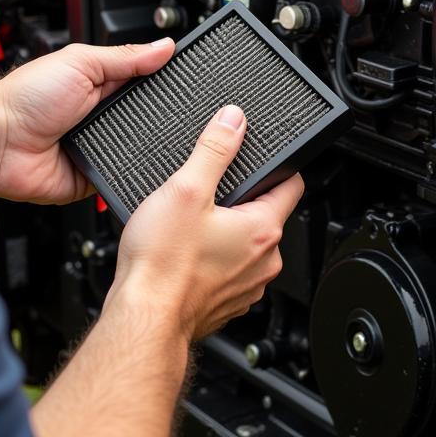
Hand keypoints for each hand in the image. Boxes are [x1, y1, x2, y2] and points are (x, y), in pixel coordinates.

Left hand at [0, 39, 174, 204]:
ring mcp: (96, 146)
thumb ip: (125, 57)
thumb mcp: (80, 63)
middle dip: (153, 115)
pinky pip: (120, 175)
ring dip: (139, 142)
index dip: (160, 80)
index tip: (183, 77)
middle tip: (162, 110)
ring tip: (136, 134)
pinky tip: (126, 159)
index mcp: (97, 84)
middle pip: (144, 117)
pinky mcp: (92, 176)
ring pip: (137, 147)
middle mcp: (98, 116)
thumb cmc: (24, 98)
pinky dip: (125, 170)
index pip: (141, 81)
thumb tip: (163, 46)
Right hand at [109, 105, 305, 341]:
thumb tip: (233, 120)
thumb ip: (214, 149)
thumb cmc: (162, 263)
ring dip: (227, 232)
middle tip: (209, 191)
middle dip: (242, 199)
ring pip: (246, 244)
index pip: (292, 184)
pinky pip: (229, 270)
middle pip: (266, 213)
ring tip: (191, 225)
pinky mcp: (227, 302)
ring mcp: (247, 286)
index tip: (260, 158)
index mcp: (263, 229)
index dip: (278, 165)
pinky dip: (213, 259)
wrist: (143, 316)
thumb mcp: (186, 189)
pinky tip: (185, 254)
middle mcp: (264, 262)